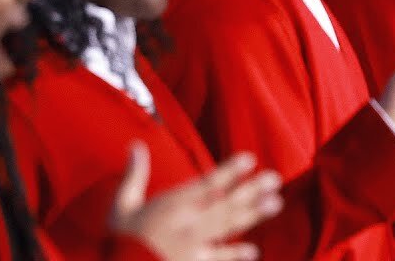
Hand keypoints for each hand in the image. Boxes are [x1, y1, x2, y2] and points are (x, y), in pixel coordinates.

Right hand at [110, 143, 283, 260]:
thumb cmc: (119, 242)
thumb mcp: (122, 207)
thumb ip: (134, 176)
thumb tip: (135, 145)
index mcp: (171, 206)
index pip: (206, 184)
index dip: (229, 171)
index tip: (250, 159)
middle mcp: (188, 224)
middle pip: (226, 203)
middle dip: (252, 190)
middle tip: (275, 179)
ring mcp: (194, 247)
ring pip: (228, 227)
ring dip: (253, 215)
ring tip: (275, 204)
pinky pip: (219, 258)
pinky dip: (235, 255)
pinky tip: (253, 250)